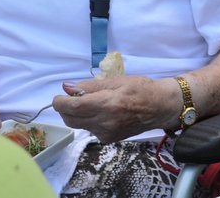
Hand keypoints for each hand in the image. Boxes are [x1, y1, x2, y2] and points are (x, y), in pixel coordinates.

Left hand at [53, 75, 175, 142]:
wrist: (160, 107)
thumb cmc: (141, 88)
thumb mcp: (116, 81)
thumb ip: (90, 86)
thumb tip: (67, 87)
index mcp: (107, 104)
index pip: (72, 107)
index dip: (59, 102)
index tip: (59, 97)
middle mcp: (104, 122)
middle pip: (70, 119)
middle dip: (65, 109)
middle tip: (73, 98)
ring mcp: (106, 133)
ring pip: (78, 125)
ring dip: (77, 115)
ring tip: (91, 103)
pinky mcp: (108, 139)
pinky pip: (89, 129)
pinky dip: (89, 120)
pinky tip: (103, 112)